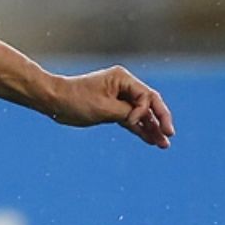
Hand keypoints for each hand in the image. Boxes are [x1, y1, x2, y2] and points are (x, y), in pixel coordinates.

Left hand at [46, 66, 174, 148]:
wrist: (54, 101)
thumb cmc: (76, 100)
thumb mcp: (104, 108)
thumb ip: (126, 113)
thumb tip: (142, 119)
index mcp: (123, 79)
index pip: (146, 96)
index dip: (145, 112)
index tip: (131, 122)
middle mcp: (124, 86)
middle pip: (149, 104)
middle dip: (159, 121)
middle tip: (170, 136)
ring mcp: (119, 98)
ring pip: (141, 114)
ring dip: (151, 128)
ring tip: (163, 145)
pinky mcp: (112, 109)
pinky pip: (130, 119)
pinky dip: (139, 129)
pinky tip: (150, 140)